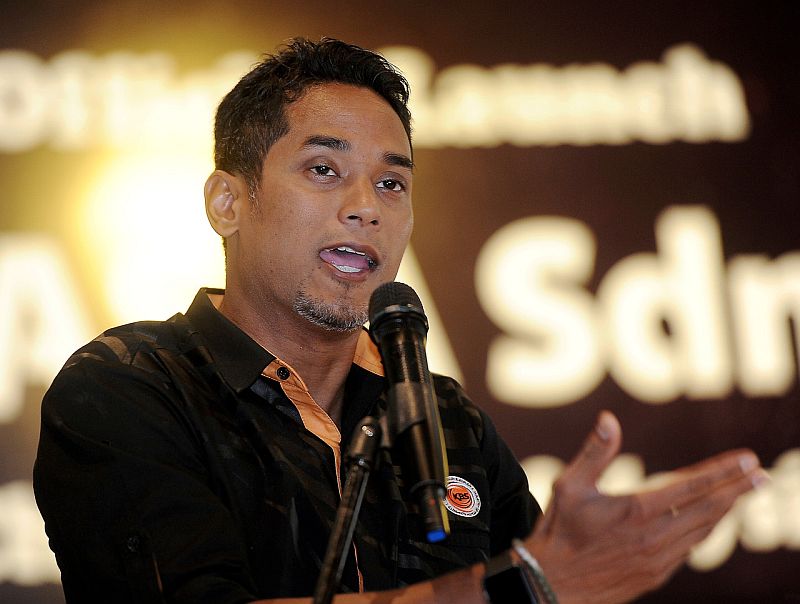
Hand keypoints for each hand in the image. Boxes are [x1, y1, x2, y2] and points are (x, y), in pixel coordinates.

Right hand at [524, 411, 766, 603]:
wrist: (553, 584)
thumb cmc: (559, 530)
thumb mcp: (569, 485)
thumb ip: (594, 452)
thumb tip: (609, 419)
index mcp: (636, 510)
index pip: (691, 486)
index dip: (722, 471)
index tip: (747, 460)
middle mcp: (654, 536)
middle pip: (708, 509)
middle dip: (737, 490)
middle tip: (760, 475)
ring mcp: (658, 559)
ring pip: (703, 531)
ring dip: (726, 511)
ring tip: (742, 495)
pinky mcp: (656, 575)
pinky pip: (690, 550)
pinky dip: (706, 531)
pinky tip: (711, 522)